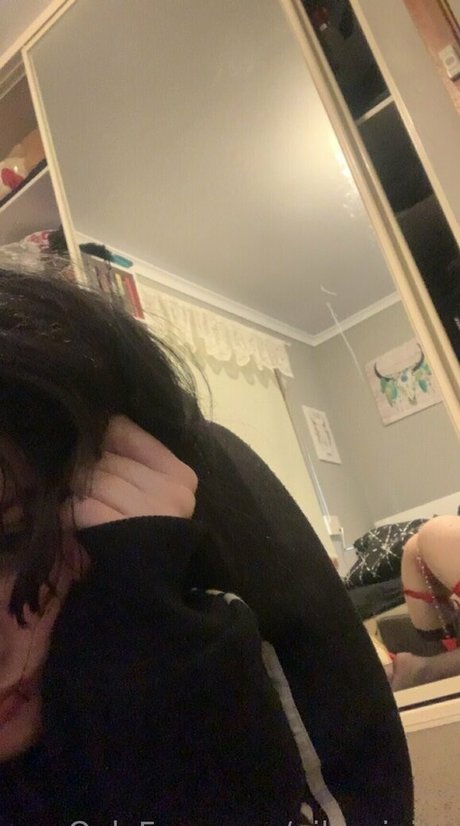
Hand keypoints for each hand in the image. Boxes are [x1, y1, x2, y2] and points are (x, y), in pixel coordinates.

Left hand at [65, 416, 197, 530]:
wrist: (145, 590)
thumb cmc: (145, 534)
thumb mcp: (152, 489)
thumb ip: (134, 454)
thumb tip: (103, 422)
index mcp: (181, 475)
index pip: (124, 431)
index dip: (103, 443)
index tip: (101, 460)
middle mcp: (172, 493)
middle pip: (105, 459)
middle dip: (91, 475)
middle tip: (96, 497)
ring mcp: (150, 513)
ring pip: (92, 481)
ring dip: (82, 497)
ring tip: (96, 514)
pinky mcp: (122, 532)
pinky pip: (81, 506)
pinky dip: (76, 515)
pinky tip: (90, 528)